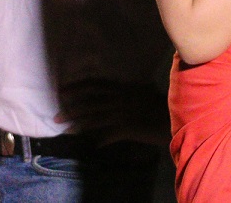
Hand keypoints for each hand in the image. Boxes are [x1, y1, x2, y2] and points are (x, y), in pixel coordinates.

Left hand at [56, 78, 170, 147]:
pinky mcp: (128, 128)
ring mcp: (123, 113)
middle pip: (89, 103)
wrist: (174, 116)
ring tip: (66, 131)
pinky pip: (110, 135)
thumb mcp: (144, 91)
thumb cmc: (162, 103)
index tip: (62, 91)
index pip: (94, 86)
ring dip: (78, 125)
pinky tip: (95, 145)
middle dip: (71, 109)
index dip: (77, 88)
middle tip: (56, 116)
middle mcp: (119, 99)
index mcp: (122, 88)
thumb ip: (131, 90)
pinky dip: (102, 140)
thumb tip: (123, 89)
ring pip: (94, 119)